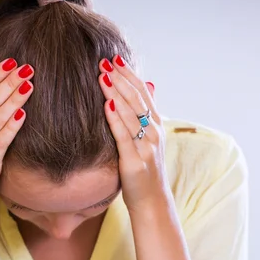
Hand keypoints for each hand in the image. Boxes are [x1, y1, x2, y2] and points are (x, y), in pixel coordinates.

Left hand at [98, 56, 167, 212]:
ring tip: (102, 76)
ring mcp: (146, 147)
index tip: (115, 58)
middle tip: (104, 61)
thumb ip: (145, 117)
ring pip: (131, 114)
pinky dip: (115, 120)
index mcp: (157, 126)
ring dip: (116, 93)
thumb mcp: (148, 141)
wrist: (152, 201)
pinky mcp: (135, 161)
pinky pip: (123, 137)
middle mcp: (154, 133)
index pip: (143, 93)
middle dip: (120, 78)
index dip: (130, 74)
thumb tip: (146, 89)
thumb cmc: (146, 171)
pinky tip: (106, 105)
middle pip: (137, 99)